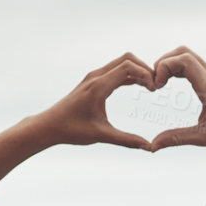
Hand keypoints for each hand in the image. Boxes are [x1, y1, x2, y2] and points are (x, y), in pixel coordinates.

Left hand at [28, 53, 155, 149]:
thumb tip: (148, 147)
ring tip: (150, 86)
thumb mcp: (101, 135)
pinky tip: (138, 86)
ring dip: (137, 70)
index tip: (154, 89)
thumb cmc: (72, 130)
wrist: (49, 126)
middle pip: (126, 59)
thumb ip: (126, 140)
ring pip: (121, 63)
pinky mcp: (92, 82)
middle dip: (144, 68)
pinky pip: (115, 71)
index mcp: (98, 86)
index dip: (145, 74)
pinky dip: (128, 75)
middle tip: (156, 85)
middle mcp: (96, 77)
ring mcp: (93, 77)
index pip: (128, 67)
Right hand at [145, 46, 205, 156]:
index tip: (158, 87)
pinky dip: (180, 68)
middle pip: (184, 52)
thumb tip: (152, 146)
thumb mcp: (204, 139)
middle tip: (156, 83)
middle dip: (164, 62)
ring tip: (161, 83)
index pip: (184, 60)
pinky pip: (196, 65)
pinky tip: (173, 84)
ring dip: (172, 64)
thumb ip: (177, 138)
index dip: (165, 67)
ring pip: (190, 56)